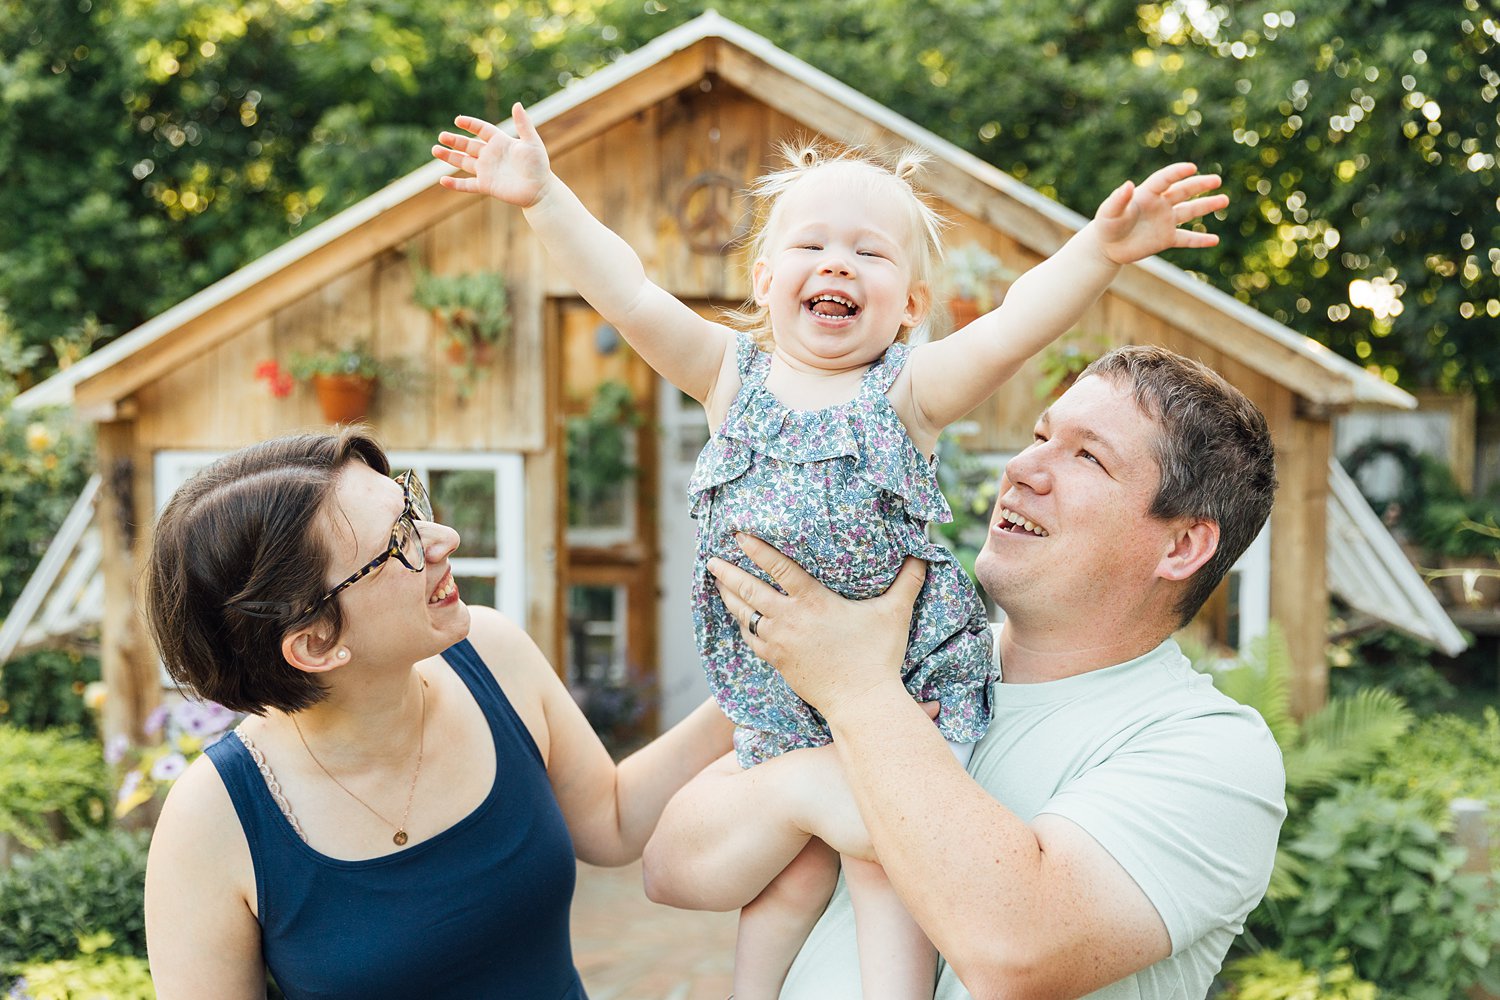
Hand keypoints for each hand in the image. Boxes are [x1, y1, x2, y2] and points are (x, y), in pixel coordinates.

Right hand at [433, 102, 551, 207]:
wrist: (540, 190)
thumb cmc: (539, 165)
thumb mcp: (532, 142)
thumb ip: (523, 124)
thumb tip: (517, 104)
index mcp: (500, 142)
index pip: (481, 130)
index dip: (470, 124)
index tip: (458, 120)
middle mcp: (490, 155)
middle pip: (468, 145)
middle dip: (454, 141)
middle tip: (441, 136)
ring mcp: (486, 171)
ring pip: (463, 162)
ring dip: (449, 157)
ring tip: (435, 150)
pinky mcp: (486, 186)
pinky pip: (467, 184)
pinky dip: (455, 184)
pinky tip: (442, 180)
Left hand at [707, 532, 926, 718]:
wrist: (860, 702)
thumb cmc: (877, 657)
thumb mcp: (895, 613)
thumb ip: (908, 580)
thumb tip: (923, 553)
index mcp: (813, 601)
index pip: (778, 567)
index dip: (756, 549)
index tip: (738, 534)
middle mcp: (789, 619)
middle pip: (749, 590)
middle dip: (727, 572)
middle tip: (711, 559)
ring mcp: (779, 642)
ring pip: (744, 615)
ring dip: (729, 597)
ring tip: (717, 583)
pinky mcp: (777, 662)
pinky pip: (751, 641)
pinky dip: (741, 626)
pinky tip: (737, 619)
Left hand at [1091, 163, 1227, 265]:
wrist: (1107, 246)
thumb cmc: (1106, 225)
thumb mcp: (1109, 212)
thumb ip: (1118, 199)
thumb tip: (1127, 185)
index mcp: (1147, 194)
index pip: (1165, 180)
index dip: (1177, 173)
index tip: (1191, 167)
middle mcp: (1160, 205)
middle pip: (1183, 191)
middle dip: (1200, 185)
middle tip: (1217, 180)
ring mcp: (1165, 221)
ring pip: (1190, 211)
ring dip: (1207, 206)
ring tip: (1225, 200)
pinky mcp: (1166, 239)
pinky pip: (1186, 238)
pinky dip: (1200, 240)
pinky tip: (1215, 240)